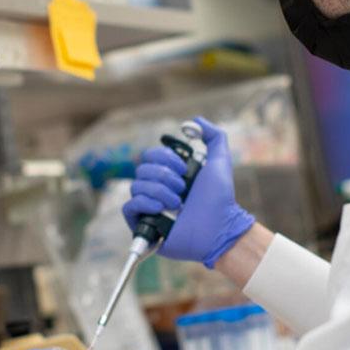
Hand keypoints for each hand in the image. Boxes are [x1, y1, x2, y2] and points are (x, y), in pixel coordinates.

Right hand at [122, 117, 254, 268]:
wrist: (219, 228)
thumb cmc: (220, 199)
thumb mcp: (220, 161)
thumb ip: (214, 136)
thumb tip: (195, 121)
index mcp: (170, 175)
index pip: (150, 155)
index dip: (165, 158)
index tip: (185, 169)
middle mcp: (157, 189)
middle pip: (142, 169)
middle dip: (164, 176)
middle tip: (183, 189)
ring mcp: (149, 207)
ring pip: (136, 186)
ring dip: (159, 191)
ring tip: (177, 203)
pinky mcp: (144, 225)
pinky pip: (129, 206)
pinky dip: (144, 203)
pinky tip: (160, 208)